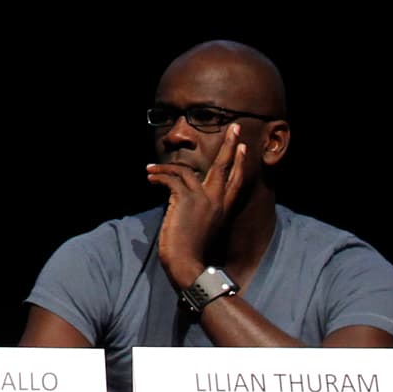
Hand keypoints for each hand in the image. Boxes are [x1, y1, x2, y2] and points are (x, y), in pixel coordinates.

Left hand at [149, 124, 247, 287]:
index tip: (243, 147)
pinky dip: (158, 175)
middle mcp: (216, 201)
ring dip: (163, 168)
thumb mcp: (200, 227)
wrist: (187, 265)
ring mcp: (203, 199)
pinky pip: (171, 177)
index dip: (240, 163)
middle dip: (229, 145)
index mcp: (223, 209)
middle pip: (224, 167)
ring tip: (150, 170)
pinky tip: (149, 177)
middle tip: (235, 127)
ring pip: (186, 171)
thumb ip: (198, 210)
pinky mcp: (185, 199)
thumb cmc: (190, 252)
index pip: (236, 181)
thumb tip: (180, 198)